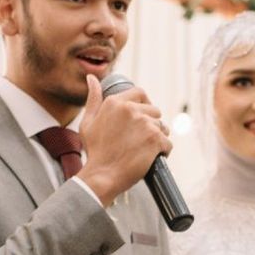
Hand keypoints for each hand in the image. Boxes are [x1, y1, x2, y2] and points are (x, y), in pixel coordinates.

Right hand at [77, 74, 171, 205]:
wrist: (102, 176)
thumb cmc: (95, 152)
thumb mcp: (88, 122)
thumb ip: (93, 98)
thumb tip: (92, 78)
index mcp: (115, 102)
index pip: (140, 93)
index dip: (145, 104)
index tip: (144, 117)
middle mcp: (131, 109)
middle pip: (154, 111)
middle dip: (151, 124)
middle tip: (140, 141)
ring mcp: (145, 124)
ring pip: (162, 127)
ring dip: (157, 138)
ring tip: (144, 151)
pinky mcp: (155, 139)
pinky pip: (167, 143)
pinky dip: (162, 152)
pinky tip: (151, 159)